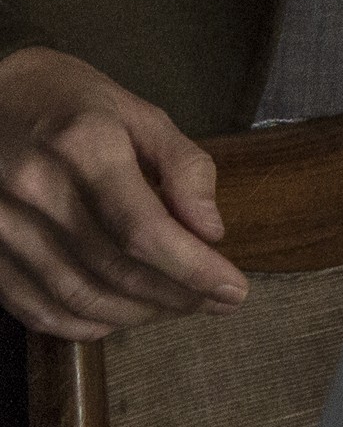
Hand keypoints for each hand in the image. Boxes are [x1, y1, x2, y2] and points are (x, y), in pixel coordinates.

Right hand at [0, 46, 246, 337]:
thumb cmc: (72, 102)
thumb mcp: (140, 114)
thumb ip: (184, 168)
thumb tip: (211, 232)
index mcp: (83, 146)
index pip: (144, 231)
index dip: (193, 270)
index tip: (234, 290)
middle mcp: (35, 190)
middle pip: (115, 270)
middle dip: (177, 296)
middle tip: (217, 301)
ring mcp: (1, 226)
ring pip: (79, 297)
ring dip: (138, 314)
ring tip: (178, 306)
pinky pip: (36, 310)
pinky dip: (86, 324)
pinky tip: (122, 315)